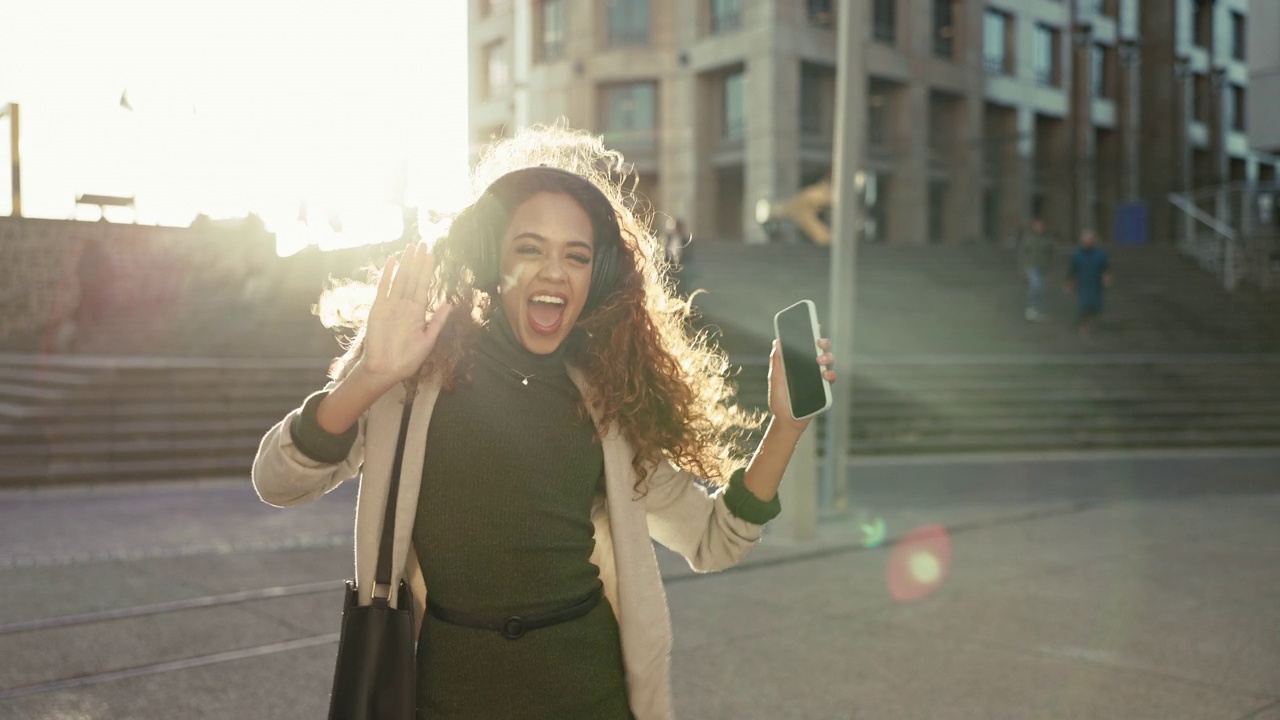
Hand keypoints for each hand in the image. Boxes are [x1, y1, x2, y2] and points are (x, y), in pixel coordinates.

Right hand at [356, 243, 453, 388]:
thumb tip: (450, 304)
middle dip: (418, 262)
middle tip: (423, 243)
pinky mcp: (378, 309)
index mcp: (417, 312)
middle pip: (412, 278)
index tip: (431, 255)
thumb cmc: (407, 359)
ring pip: (400, 279)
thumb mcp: (427, 340)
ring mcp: (391, 305)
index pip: (423, 286)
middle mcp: (404, 305)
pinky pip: (383, 288)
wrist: (385, 370)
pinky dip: (387, 274)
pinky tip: (392, 261)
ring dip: (406, 263)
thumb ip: (437, 321)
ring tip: (411, 247)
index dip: (427, 270)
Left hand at [767, 337, 836, 433]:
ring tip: (820, 361)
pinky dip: (830, 375)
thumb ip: (777, 362)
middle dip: (823, 343)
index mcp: (797, 363)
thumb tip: (777, 342)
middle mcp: (809, 369)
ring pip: (828, 362)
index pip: (805, 346)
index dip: (811, 334)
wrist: (786, 421)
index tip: (814, 325)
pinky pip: (831, 379)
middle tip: (819, 342)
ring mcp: (817, 379)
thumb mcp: (775, 380)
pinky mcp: (824, 390)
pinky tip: (825, 376)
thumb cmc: (779, 400)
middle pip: (820, 350)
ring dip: (827, 358)